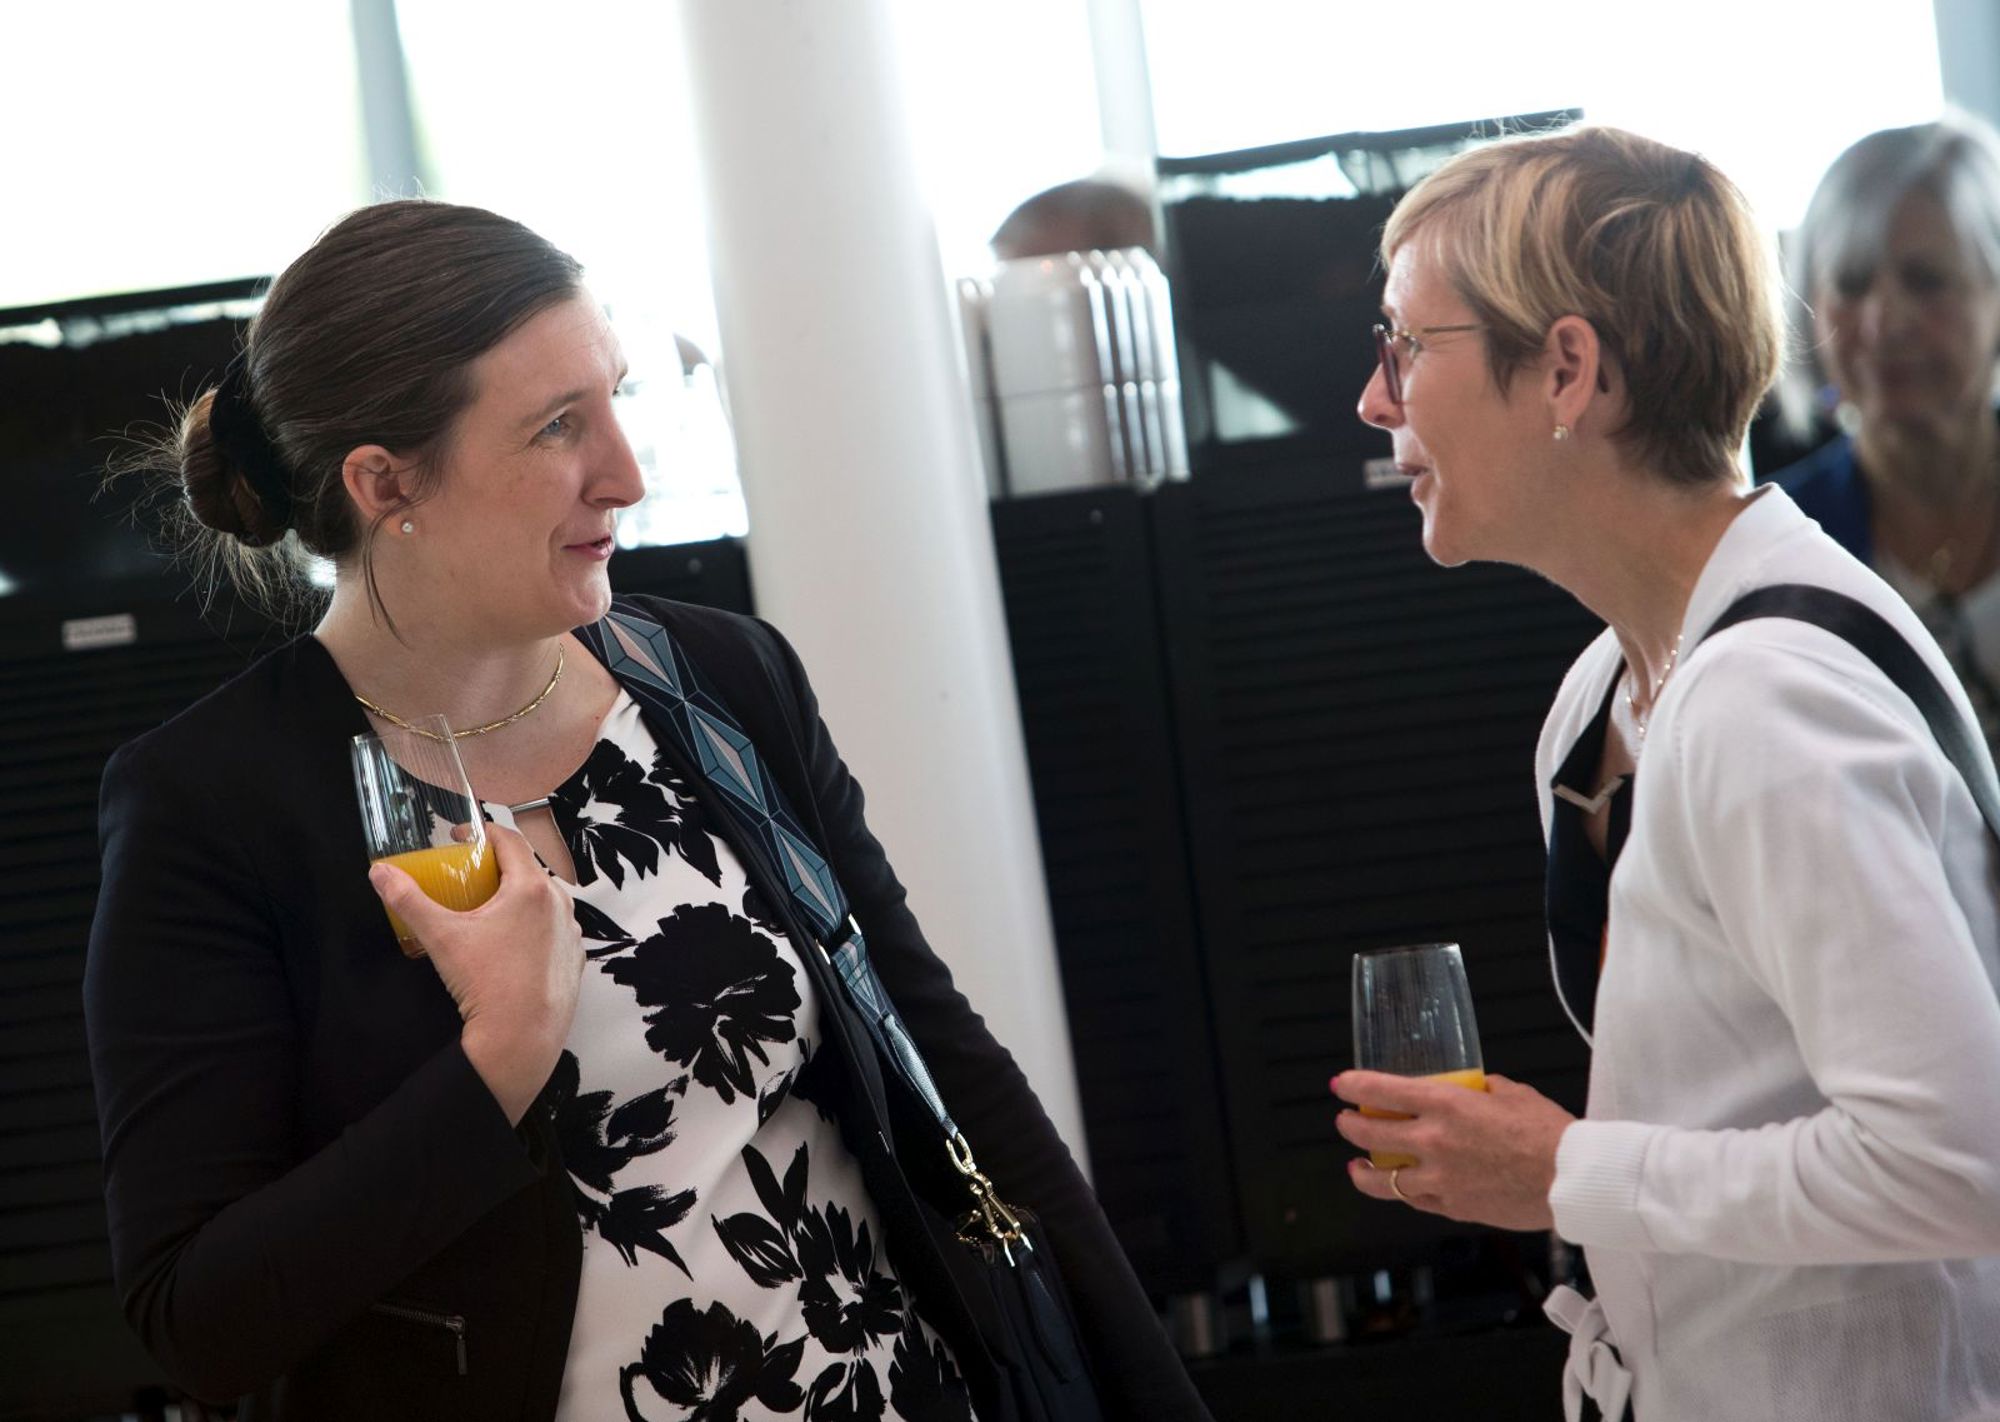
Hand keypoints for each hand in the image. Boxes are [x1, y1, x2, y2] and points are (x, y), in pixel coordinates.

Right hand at [369, 824, 581, 1124]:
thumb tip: (378, 872)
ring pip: (544, 902)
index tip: (462, 836)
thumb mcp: (441, 937)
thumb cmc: (484, 982)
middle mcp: (560, 904)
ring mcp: (572, 934)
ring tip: (488, 911)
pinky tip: (510, 945)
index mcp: (532, 888)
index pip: (512, 841)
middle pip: (528, 872)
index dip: (485, 832)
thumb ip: (409, 900)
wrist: (520, 1039)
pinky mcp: (575, 960)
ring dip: (518, 898)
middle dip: (500, 868)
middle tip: (470, 876)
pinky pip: (553, 931)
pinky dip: (533, 928)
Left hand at [1330, 1070, 1574, 1230]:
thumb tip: (1471, 1088)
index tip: (1340, 1084)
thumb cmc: (1548, 1133)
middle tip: (1345, 1120)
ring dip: (1363, 1170)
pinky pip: (1414, 1200)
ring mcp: (1440, 1178)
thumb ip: (1481, 1089)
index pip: (1380, 1091)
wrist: (1571, 1179)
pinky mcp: (1453, 1207)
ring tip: (1356, 1166)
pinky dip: (1402, 1192)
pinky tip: (1398, 1187)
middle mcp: (1433, 1140)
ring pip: (1381, 1178)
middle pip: (1369, 1133)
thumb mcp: (1511, 1093)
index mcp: (1445, 1104)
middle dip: (1349, 1125)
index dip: (1352, 1086)